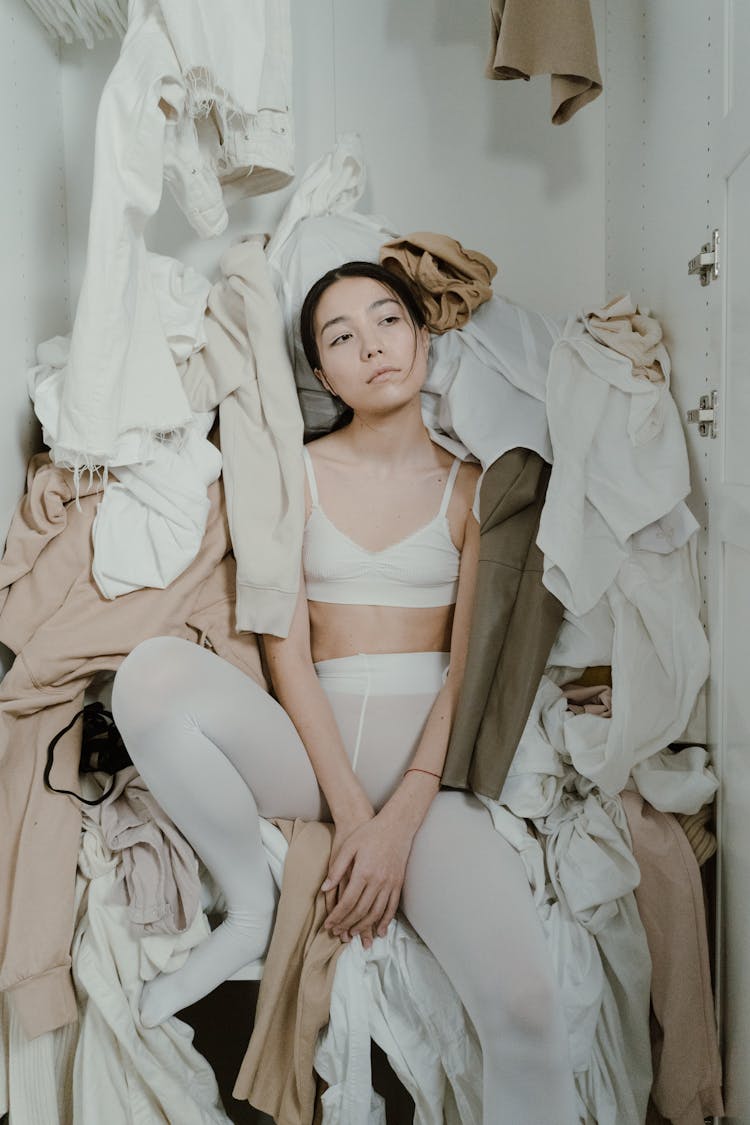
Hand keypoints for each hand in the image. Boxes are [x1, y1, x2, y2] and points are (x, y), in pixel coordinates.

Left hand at [321, 812, 414, 945]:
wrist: (396, 825)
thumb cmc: (369, 833)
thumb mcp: (348, 846)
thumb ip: (336, 869)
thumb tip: (325, 889)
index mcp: (363, 872)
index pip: (347, 902)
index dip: (336, 916)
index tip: (328, 925)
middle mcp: (378, 881)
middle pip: (360, 911)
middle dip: (347, 925)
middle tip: (337, 933)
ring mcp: (390, 883)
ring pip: (376, 913)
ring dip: (364, 927)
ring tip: (353, 934)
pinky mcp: (398, 884)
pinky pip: (392, 907)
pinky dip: (385, 921)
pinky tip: (379, 931)